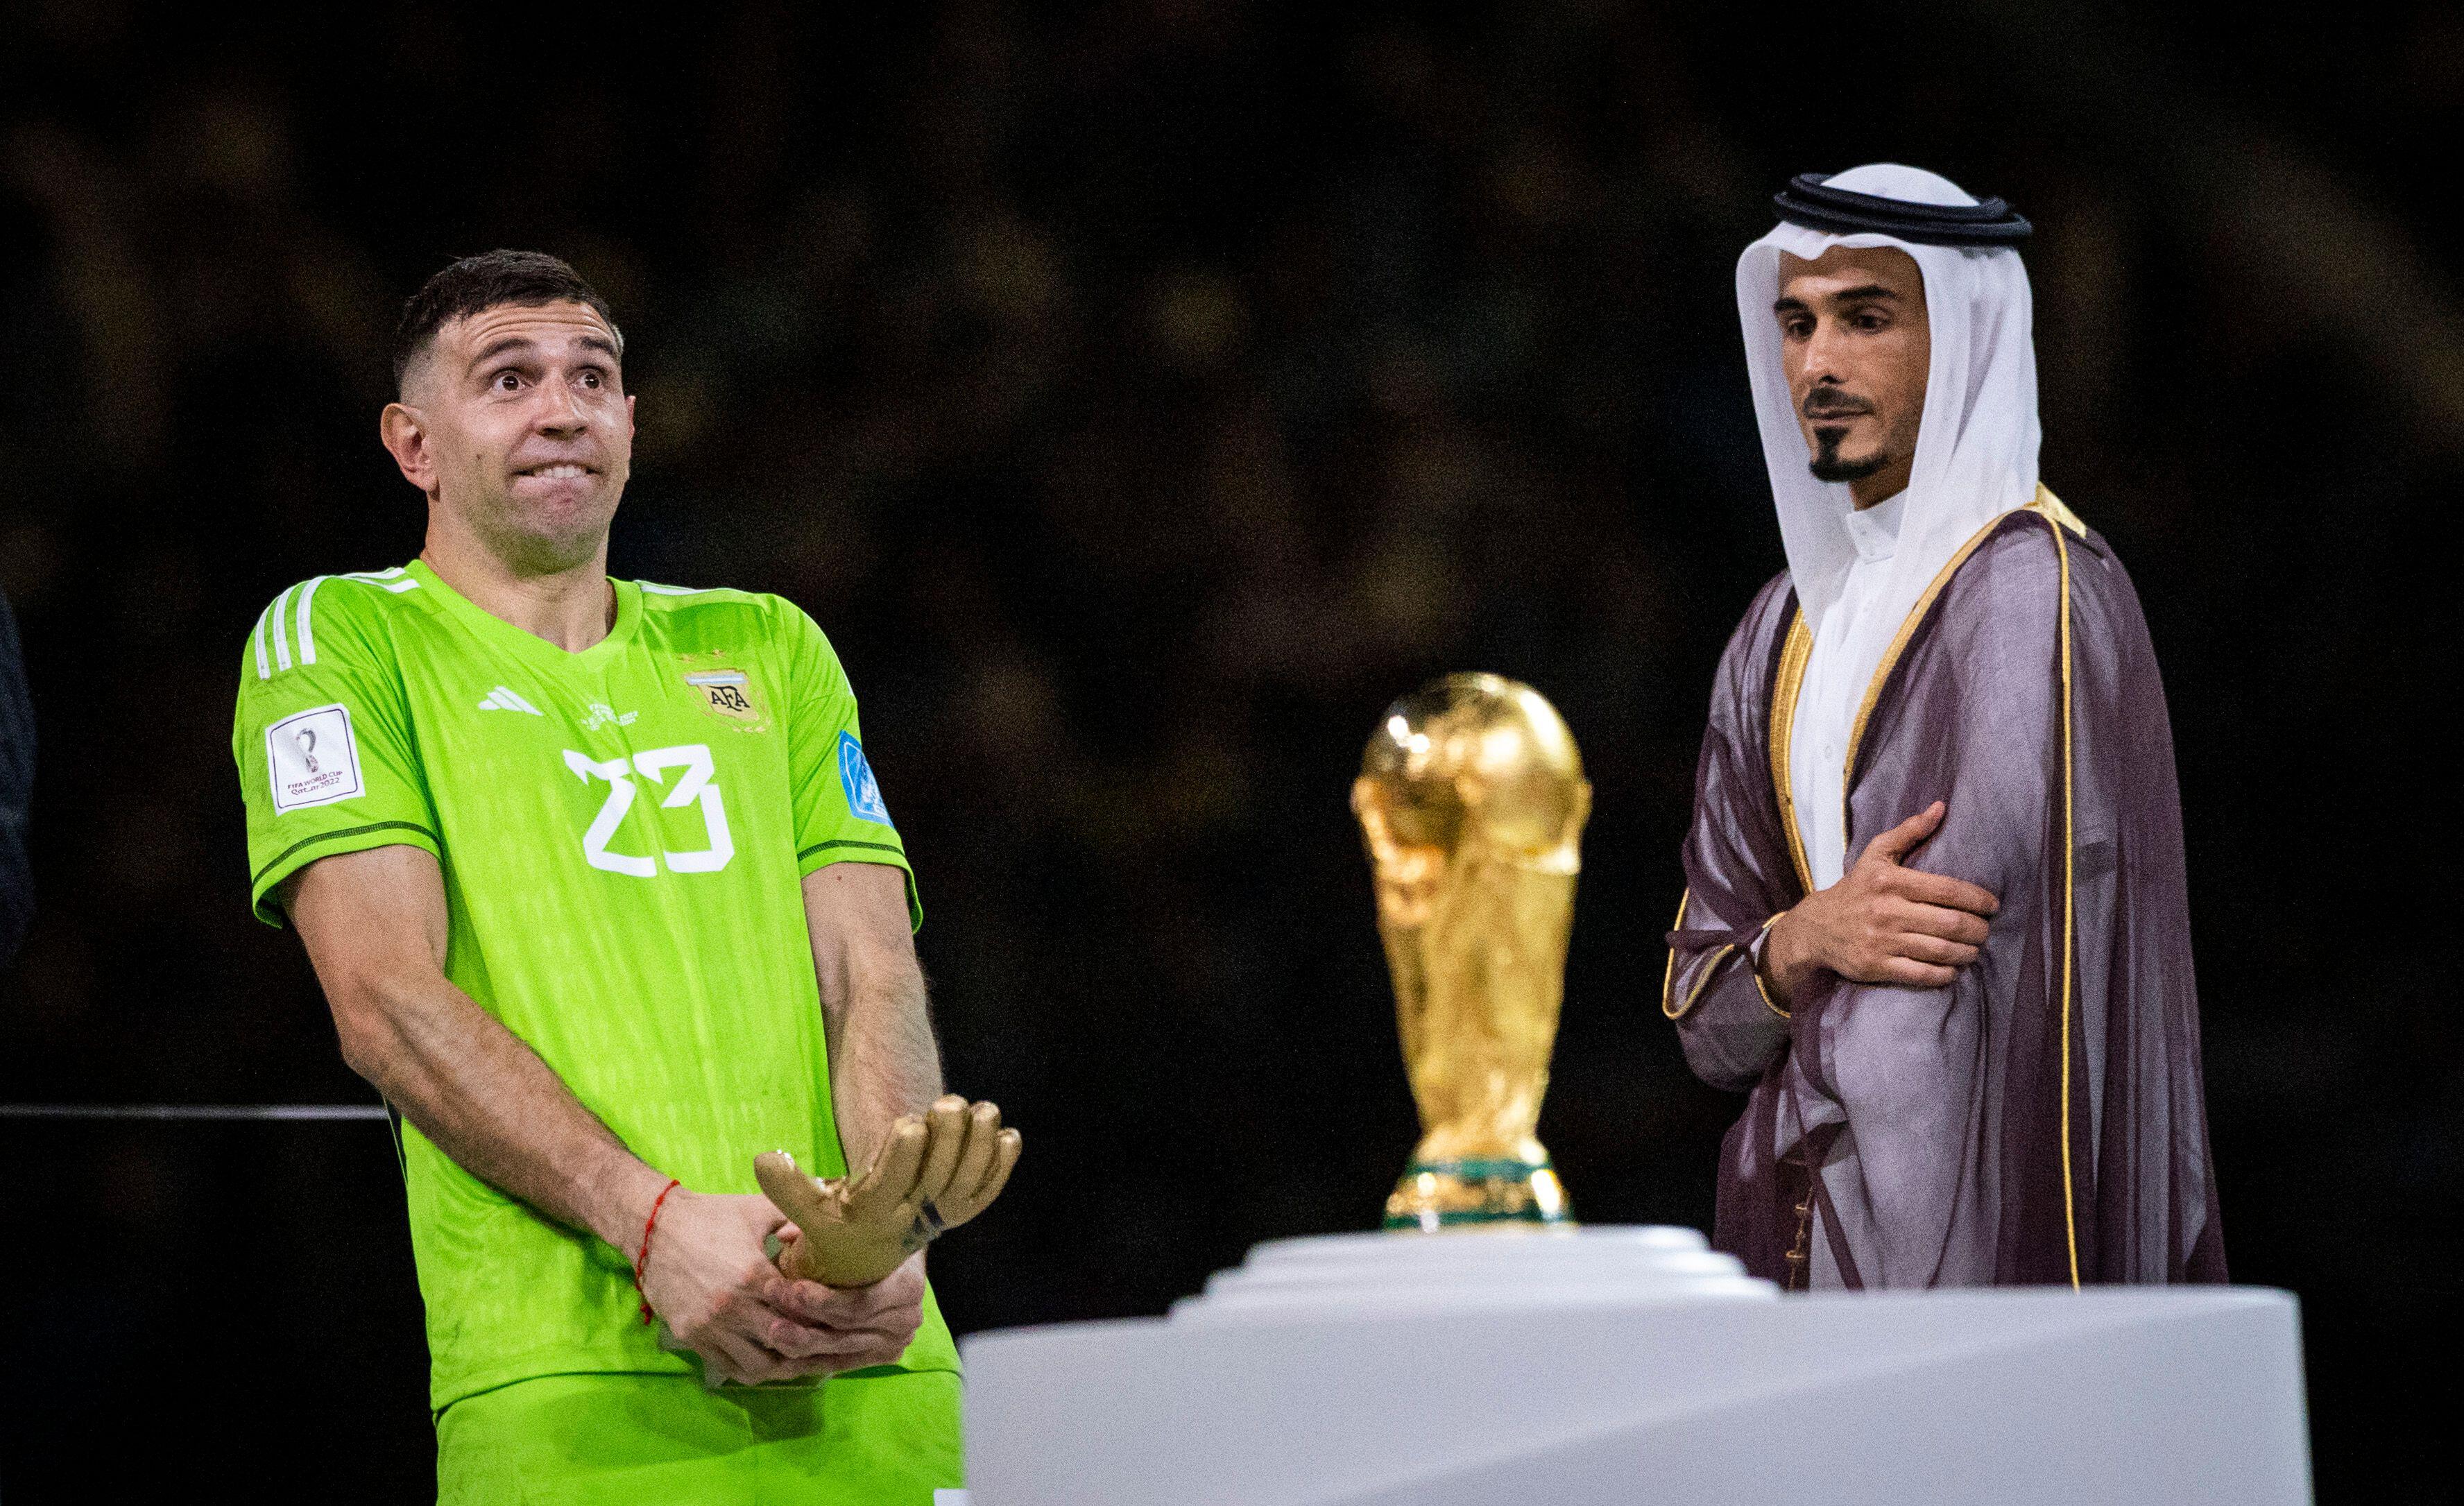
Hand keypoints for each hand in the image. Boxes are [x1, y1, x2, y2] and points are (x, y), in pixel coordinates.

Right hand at [636, 1189, 918, 1385]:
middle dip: (813, 1347)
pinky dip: (754, 1369)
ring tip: (806, 1359)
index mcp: (753, 1274)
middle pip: (786, 1342)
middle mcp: (732, 1307)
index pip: (801, 1308)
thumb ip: (796, 1218)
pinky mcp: (691, 1338)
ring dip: (785, 1365)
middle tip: (836, 1349)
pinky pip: (729, 1368)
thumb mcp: (758, 1210)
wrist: (653, 1226)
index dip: (826, 1318)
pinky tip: (773, 1363)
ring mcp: (710, 1327)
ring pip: (759, 1365)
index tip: (846, 1322)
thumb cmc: (711, 1215)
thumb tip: (833, 1223)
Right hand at [755, 1095, 1020, 1287]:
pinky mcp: (960, 1211)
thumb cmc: (832, 1228)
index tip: (908, 1122)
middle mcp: (912, 1217)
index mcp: (873, 1214)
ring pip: (968, 1183)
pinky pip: (987, 1191)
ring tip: (982, 1109)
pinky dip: (1001, 1166)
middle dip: (947, 1139)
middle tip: (949, 1102)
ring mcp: (940, 1215)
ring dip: (979, 1146)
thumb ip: (786, 1186)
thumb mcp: (805, 1212)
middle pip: (938, 1179)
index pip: (891, 1185)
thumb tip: (765, 1158)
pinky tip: (1008, 1134)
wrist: (865, 1261)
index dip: (903, 1155)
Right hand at [1764, 801, 1998, 995]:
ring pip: (1940, 950)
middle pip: (1949, 923)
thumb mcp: (1876, 854)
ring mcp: (1881, 941)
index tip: (1992, 905)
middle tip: (1986, 931)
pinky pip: (1921, 974)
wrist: (1816, 927)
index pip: (1946, 889)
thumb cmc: (1856, 888)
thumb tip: (1940, 807)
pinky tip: (1953, 969)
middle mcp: (1886, 911)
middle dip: (1977, 929)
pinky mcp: (1876, 966)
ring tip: (1975, 949)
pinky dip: (1945, 973)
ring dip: (1966, 952)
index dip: (1976, 898)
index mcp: (1891, 881)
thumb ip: (1909, 831)